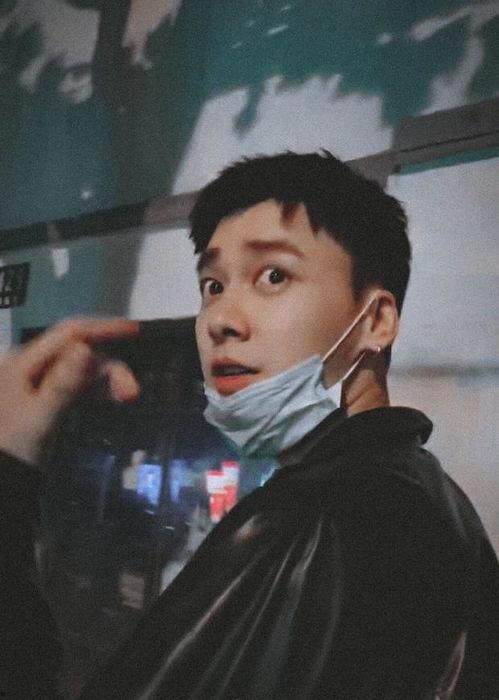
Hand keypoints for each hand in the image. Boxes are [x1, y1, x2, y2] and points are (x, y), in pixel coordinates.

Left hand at [0, 318, 139, 465]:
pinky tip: (113, 399)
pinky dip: (98, 390)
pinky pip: (78, 386)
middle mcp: (32, 365)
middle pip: (80, 354)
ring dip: (107, 381)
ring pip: (83, 371)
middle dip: (109, 369)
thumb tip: (86, 349)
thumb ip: (62, 384)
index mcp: (24, 361)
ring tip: (128, 397)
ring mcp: (39, 381)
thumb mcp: (39, 418)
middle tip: (132, 392)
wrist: (0, 480)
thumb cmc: (13, 446)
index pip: (69, 334)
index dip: (102, 328)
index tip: (134, 330)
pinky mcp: (47, 398)